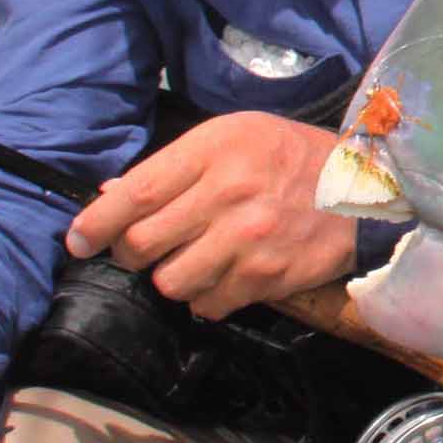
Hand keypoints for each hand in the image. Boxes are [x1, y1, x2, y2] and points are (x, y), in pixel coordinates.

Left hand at [66, 111, 354, 320]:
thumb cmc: (289, 156)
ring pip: (169, 281)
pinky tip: (222, 276)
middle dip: (130, 253)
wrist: (364, 188)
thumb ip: (173, 166)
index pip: (135, 193)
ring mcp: (247, 240)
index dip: (97, 223)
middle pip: (143, 242)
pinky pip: (207, 305)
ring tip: (192, 260)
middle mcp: (227, 194)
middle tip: (142, 249)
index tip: (78, 240)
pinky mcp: (266, 277)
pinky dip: (205, 298)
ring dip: (171, 277)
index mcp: (214, 150)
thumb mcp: (232, 137)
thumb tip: (109, 198)